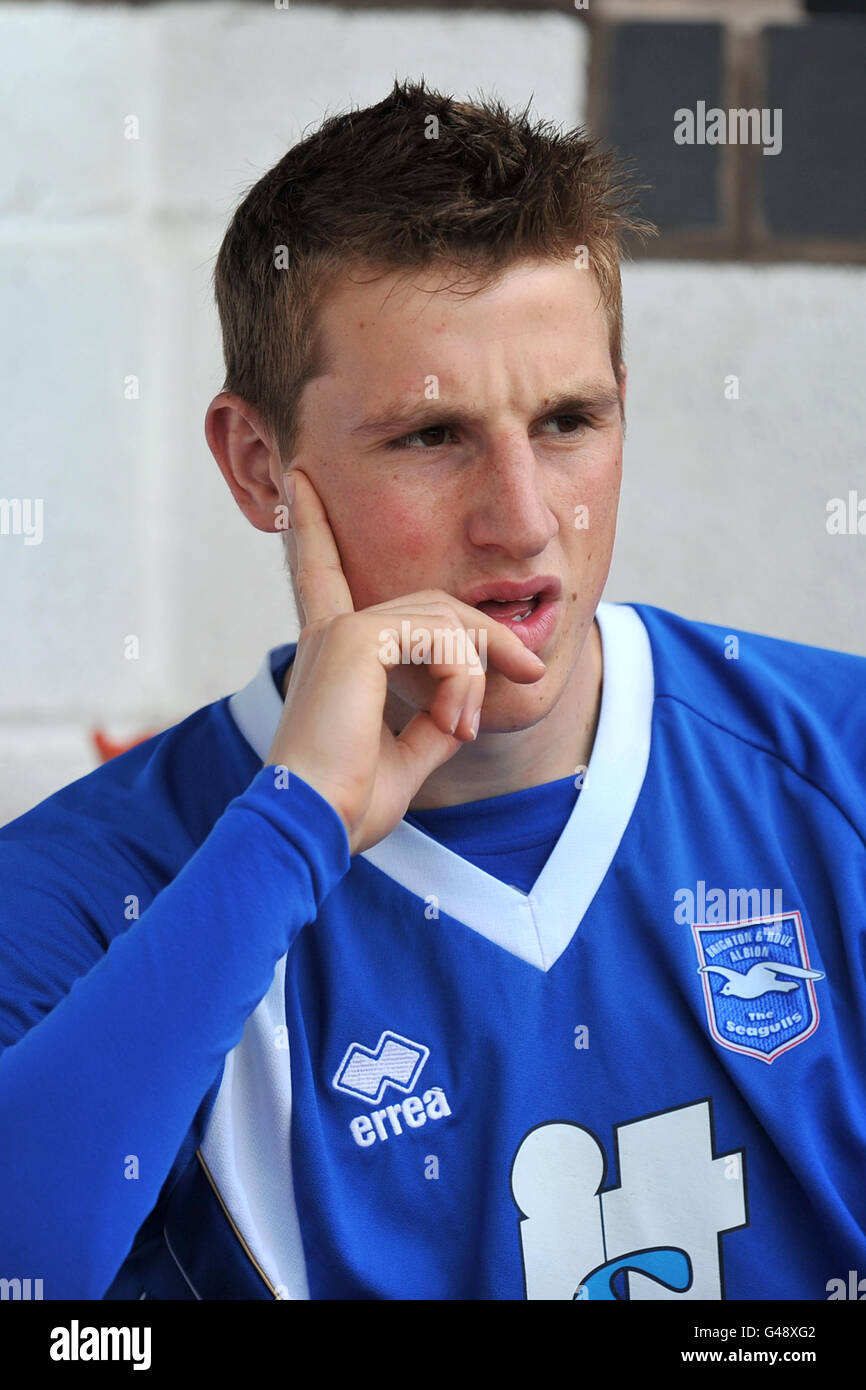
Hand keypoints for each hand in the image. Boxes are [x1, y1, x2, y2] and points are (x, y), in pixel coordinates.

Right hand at [265, 468, 545, 854]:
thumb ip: (436, 721)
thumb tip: (465, 707)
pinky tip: (453, 723)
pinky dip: (461, 679)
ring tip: (464, 727)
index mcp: (332, 653)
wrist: (313, 826)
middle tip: (527, 669)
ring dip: (475, 672)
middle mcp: (331, 631)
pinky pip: (438, 637)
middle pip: (433, 603)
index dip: (315, 528)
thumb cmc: (347, 804)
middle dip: (486, 636)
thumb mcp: (405, 757)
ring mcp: (341, 630)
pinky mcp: (354, 639)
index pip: (322, 572)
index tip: (302, 481)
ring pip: (443, 618)